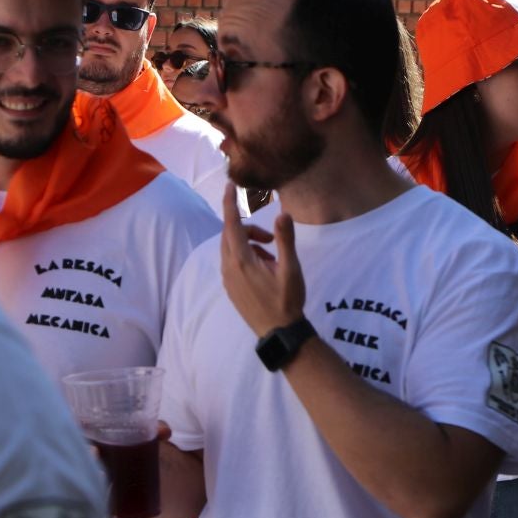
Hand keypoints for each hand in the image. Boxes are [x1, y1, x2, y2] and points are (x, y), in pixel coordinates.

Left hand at [220, 182, 305, 337]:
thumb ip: (284, 240)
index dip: (229, 202)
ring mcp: (227, 279)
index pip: (232, 224)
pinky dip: (245, 255)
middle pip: (230, 234)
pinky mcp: (230, 287)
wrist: (278, 332)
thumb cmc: (287, 300)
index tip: (229, 186)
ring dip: (248, 242)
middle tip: (271, 238)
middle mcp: (229, 267)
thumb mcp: (290, 269)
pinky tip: (263, 267)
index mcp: (242, 260)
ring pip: (231, 248)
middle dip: (248, 228)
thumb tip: (282, 213)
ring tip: (271, 256)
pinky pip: (231, 261)